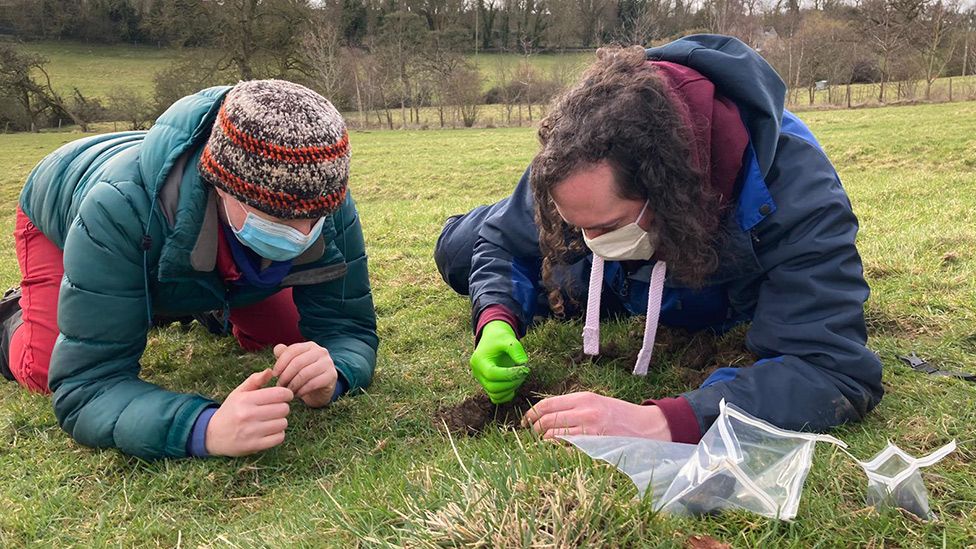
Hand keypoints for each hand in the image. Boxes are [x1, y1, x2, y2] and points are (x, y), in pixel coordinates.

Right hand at [206, 369, 291, 456]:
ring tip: (271, 420)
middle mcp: (248, 415)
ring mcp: (251, 431)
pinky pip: (279, 438)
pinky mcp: (254, 445)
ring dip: (280, 422)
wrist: (212, 434)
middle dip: (283, 408)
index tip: (285, 396)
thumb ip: (255, 380)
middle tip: (275, 409)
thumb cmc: (230, 411)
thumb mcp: (238, 393)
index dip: (287, 394)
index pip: (279, 394)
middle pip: (283, 409)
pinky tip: (270, 431)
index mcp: (245, 399)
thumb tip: (270, 371)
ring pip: (282, 423)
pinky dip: (278, 434)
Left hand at [272, 341, 337, 407]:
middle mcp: (321, 351)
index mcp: (310, 345)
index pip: (292, 350)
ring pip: (305, 373)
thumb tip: (277, 349)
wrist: (320, 389)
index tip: (274, 374)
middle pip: (298, 362)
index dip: (281, 363)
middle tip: (279, 385)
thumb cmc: (304, 374)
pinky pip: (313, 383)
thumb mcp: (293, 363)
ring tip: (287, 391)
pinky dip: (302, 390)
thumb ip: (284, 354)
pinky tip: (297, 394)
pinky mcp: (332, 376)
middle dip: (286, 375)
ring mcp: (328, 363)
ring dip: (293, 384)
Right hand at [470, 320, 529, 403]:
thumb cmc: (500, 338)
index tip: (524, 368)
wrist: (493, 339)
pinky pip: (496, 397)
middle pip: (493, 387)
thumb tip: (523, 363)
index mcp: (479, 360)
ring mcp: (482, 381)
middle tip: (524, 372)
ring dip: (511, 388)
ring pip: (495, 395)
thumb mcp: (508, 338)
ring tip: (521, 375)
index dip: (509, 374)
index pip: (491, 374)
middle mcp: (477, 373)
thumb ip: (516, 349)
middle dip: (512, 382)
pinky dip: (507, 394)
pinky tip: (515, 382)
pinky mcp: (488, 386)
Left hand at [522, 391, 672, 440]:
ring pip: (552, 435)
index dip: (531, 413)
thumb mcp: (596, 402)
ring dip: (543, 441)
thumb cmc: (619, 415)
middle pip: (546, 420)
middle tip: (532, 435)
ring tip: (542, 444)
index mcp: (583, 398)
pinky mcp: (594, 445)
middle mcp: (584, 411)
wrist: (647, 427)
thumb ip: (573, 406)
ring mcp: (589, 429)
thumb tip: (545, 414)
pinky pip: (566, 449)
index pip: (547, 404)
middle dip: (534, 429)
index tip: (525, 421)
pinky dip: (556, 450)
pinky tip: (555, 451)